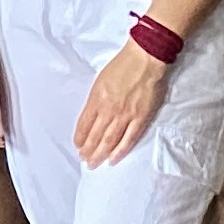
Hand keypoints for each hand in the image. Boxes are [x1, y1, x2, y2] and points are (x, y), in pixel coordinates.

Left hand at [74, 45, 170, 166]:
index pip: (84, 124)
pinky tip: (113, 159)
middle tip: (84, 160)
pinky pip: (129, 139)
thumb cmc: (122, 66)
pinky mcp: (141, 118)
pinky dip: (120, 151)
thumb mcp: (101, 81)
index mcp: (96, 99)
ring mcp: (125, 115)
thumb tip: (91, 117)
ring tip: (94, 164)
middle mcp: (109, 109)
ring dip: (100, 154)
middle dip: (88, 150)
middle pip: (95, 135)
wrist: (145, 60)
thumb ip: (95, 100)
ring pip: (110, 140)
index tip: (77, 146)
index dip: (80, 137)